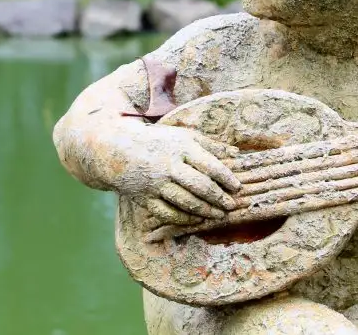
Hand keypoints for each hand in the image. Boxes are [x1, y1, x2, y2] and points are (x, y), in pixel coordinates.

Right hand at [110, 123, 241, 228]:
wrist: (119, 150)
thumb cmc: (160, 142)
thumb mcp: (185, 136)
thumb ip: (211, 145)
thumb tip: (237, 154)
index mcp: (182, 147)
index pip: (210, 165)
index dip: (226, 178)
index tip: (238, 187)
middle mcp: (169, 166)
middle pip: (199, 185)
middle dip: (218, 198)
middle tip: (232, 206)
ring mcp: (156, 183)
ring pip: (185, 201)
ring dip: (205, 210)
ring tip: (219, 215)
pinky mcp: (146, 198)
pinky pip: (167, 212)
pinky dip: (184, 218)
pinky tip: (197, 219)